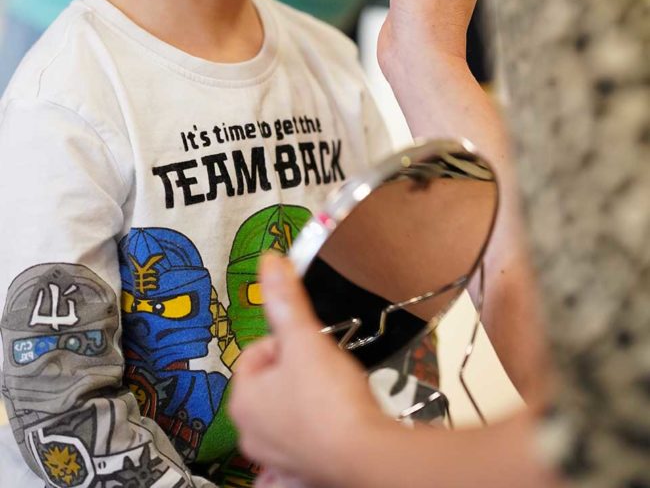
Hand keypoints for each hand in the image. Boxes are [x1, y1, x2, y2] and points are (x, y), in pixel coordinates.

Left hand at [230, 254, 385, 486]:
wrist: (366, 454)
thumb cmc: (331, 400)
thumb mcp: (305, 338)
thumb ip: (286, 300)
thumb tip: (270, 262)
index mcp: (243, 400)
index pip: (256, 353)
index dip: (286, 342)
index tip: (309, 347)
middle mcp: (251, 434)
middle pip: (271, 384)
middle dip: (296, 373)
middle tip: (324, 372)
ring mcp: (275, 459)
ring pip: (285, 417)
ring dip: (304, 406)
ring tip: (332, 398)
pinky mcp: (300, 475)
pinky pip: (294, 457)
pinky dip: (306, 446)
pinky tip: (324, 437)